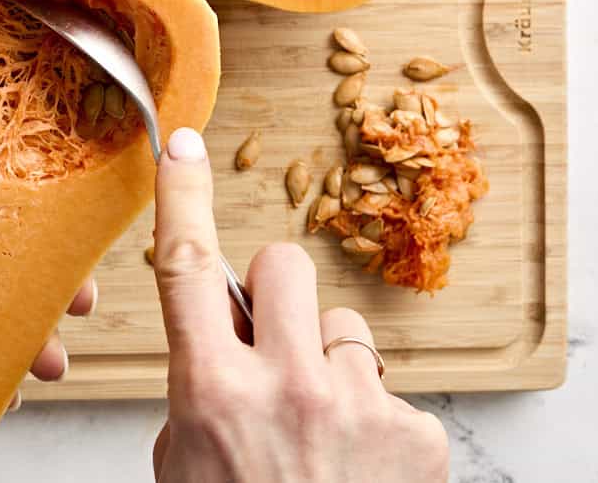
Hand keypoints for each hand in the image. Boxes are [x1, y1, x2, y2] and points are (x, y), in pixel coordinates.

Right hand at [149, 128, 448, 482]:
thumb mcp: (185, 460)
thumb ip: (200, 386)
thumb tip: (225, 336)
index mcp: (212, 390)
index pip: (186, 267)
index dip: (180, 197)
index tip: (181, 147)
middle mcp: (286, 386)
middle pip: (285, 265)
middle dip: (276, 293)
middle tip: (272, 342)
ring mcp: (358, 407)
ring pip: (346, 326)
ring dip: (329, 363)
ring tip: (320, 428)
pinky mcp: (417, 436)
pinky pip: (390, 389)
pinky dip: (374, 420)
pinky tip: (359, 465)